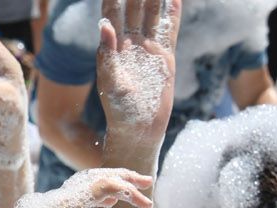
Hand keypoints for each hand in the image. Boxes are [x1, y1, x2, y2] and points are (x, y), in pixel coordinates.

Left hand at [0, 168, 151, 207]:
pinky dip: (91, 195)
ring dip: (107, 186)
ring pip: (83, 185)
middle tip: (147, 183)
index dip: (128, 190)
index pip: (104, 184)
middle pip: (95, 177)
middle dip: (122, 178)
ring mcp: (47, 204)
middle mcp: (56, 199)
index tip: (146, 204)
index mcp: (64, 205)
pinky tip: (99, 207)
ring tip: (128, 194)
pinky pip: (72, 195)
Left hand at [95, 0, 179, 152]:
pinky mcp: (164, 56)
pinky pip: (169, 29)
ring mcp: (148, 49)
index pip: (112, 14)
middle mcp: (130, 44)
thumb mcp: (110, 82)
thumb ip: (107, 54)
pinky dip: (172, 12)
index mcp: (113, 48)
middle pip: (134, 8)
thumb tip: (104, 25)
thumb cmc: (119, 110)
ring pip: (152, 14)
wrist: (139, 128)